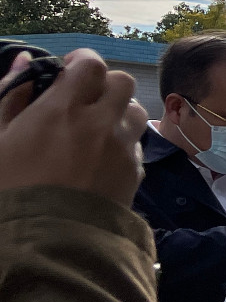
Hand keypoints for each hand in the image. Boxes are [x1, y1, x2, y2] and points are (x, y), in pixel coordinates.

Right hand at [0, 49, 145, 204]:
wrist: (46, 241)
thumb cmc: (11, 187)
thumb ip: (12, 95)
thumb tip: (26, 60)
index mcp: (62, 110)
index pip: (89, 65)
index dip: (82, 62)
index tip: (70, 69)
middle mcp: (100, 124)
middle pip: (122, 82)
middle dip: (104, 85)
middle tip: (84, 99)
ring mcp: (122, 150)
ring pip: (136, 112)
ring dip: (118, 113)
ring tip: (96, 128)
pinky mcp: (135, 174)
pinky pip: (137, 146)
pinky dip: (123, 144)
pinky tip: (101, 158)